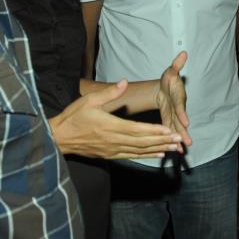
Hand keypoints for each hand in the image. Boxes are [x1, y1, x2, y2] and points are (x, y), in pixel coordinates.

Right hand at [49, 80, 183, 158]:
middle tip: (178, 139)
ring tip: (173, 147)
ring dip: (157, 149)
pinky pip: (131, 156)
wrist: (59, 137)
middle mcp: (113, 140)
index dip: (153, 130)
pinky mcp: (110, 155)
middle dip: (162, 140)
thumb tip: (124, 82)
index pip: (136, 129)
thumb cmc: (73, 117)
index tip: (168, 130)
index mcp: (109, 125)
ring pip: (139, 151)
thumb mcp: (89, 100)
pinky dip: (146, 155)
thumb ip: (109, 93)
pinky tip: (158, 154)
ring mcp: (112, 149)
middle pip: (142, 142)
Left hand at [155, 51, 192, 146]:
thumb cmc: (169, 78)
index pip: (180, 106)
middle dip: (184, 132)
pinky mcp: (169, 119)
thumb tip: (183, 52)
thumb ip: (177, 64)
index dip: (182, 113)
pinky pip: (171, 130)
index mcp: (178, 97)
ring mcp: (174, 115)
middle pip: (180, 121)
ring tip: (183, 149)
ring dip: (180, 139)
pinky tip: (178, 151)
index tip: (186, 122)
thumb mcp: (172, 70)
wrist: (166, 87)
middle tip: (188, 142)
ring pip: (177, 128)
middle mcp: (178, 108)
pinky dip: (174, 139)